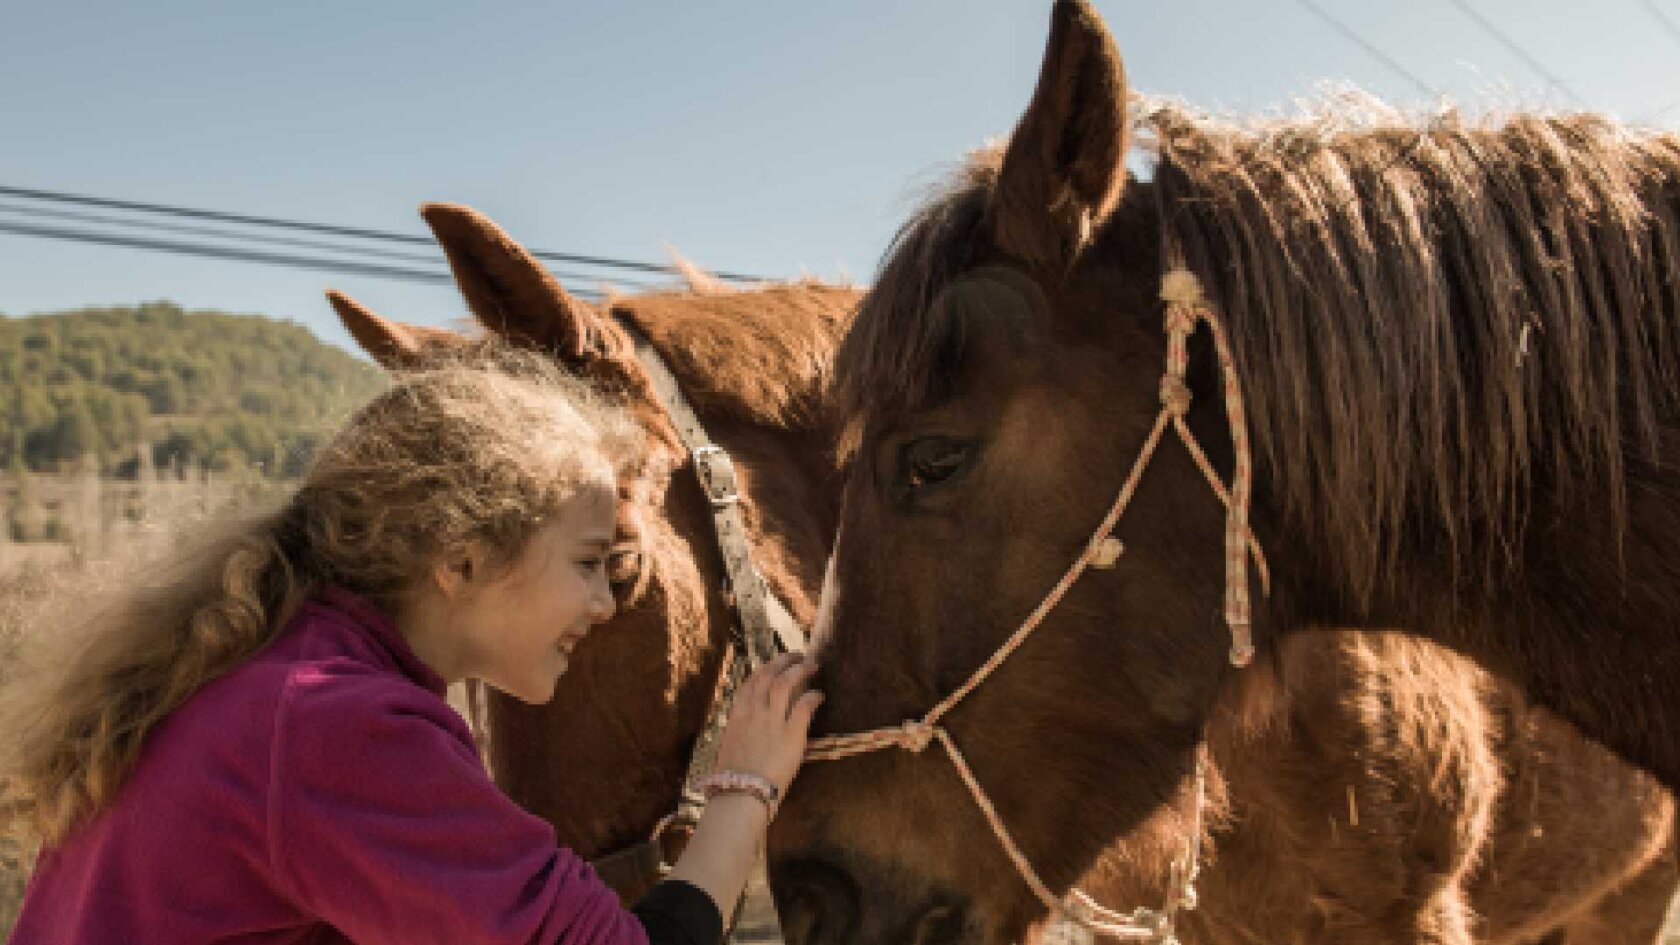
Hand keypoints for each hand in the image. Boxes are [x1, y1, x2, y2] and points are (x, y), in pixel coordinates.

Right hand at [713, 652, 822, 796]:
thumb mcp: (730, 748)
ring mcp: (772, 720)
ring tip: (812, 665)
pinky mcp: (791, 733)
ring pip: (786, 682)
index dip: (765, 669)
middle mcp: (753, 712)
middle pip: (769, 675)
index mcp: (736, 715)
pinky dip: (813, 696)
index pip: (751, 682)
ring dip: (800, 670)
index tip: (775, 665)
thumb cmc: (734, 780)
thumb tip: (747, 732)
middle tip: (797, 656)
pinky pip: (805, 705)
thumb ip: (741, 733)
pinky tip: (820, 695)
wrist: (740, 794)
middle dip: (784, 661)